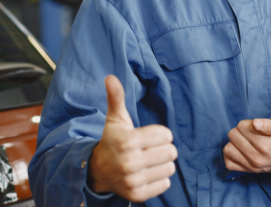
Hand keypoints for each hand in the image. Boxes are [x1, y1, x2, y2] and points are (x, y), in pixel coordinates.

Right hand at [88, 75, 177, 201]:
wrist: (99, 170)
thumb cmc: (113, 140)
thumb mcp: (115, 119)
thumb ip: (116, 97)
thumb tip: (110, 77)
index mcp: (127, 141)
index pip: (166, 135)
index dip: (161, 134)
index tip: (149, 136)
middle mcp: (129, 162)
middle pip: (171, 152)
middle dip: (164, 148)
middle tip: (151, 149)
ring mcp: (133, 180)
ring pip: (170, 168)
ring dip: (163, 164)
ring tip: (150, 161)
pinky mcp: (137, 194)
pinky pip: (165, 184)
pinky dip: (160, 178)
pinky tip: (148, 173)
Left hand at [223, 119, 270, 175]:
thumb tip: (254, 123)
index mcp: (267, 146)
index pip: (242, 127)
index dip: (249, 122)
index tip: (258, 126)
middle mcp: (258, 158)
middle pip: (233, 135)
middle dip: (242, 130)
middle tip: (254, 132)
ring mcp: (252, 166)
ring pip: (228, 148)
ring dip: (235, 142)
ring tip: (247, 140)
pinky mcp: (249, 171)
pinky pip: (229, 163)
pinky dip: (232, 154)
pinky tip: (241, 149)